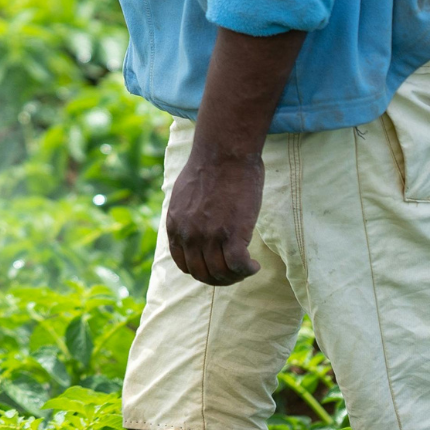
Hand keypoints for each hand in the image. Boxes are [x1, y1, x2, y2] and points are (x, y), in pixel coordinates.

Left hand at [163, 25, 303, 287]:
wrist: (223, 151)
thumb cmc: (209, 167)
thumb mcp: (184, 194)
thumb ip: (184, 215)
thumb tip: (191, 227)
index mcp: (175, 224)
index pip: (184, 265)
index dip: (202, 271)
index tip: (217, 266)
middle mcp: (188, 233)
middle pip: (202, 274)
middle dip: (220, 278)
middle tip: (236, 271)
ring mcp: (209, 235)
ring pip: (221, 274)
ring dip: (236, 276)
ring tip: (247, 267)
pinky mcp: (232, 233)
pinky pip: (238, 266)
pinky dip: (247, 270)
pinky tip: (255, 264)